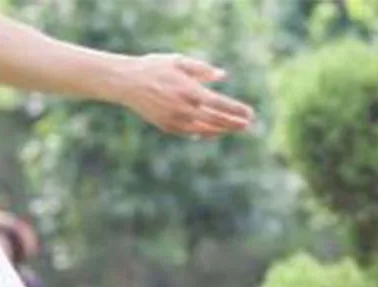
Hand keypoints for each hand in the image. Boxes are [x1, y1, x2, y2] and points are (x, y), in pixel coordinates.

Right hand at [116, 54, 254, 136]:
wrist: (128, 83)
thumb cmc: (155, 68)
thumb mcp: (179, 62)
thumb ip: (202, 70)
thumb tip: (223, 75)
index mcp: (191, 91)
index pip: (221, 104)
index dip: (237, 111)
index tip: (250, 114)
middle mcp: (186, 109)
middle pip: (217, 120)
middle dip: (234, 123)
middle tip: (248, 125)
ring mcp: (177, 121)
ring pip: (206, 130)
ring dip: (222, 130)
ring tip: (233, 129)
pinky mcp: (169, 127)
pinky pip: (191, 133)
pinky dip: (204, 132)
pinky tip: (213, 131)